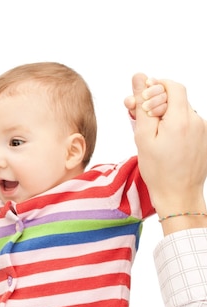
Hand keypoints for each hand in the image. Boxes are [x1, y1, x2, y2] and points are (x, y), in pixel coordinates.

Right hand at [131, 73, 206, 233]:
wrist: (179, 197)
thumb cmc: (159, 172)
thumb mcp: (143, 137)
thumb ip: (142, 105)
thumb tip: (140, 77)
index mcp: (180, 119)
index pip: (172, 86)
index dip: (155, 87)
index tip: (141, 101)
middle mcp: (196, 120)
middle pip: (177, 98)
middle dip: (157, 102)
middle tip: (138, 116)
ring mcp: (203, 130)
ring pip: (181, 111)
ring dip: (165, 115)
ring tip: (150, 134)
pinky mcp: (204, 140)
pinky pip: (188, 124)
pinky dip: (174, 127)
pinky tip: (163, 142)